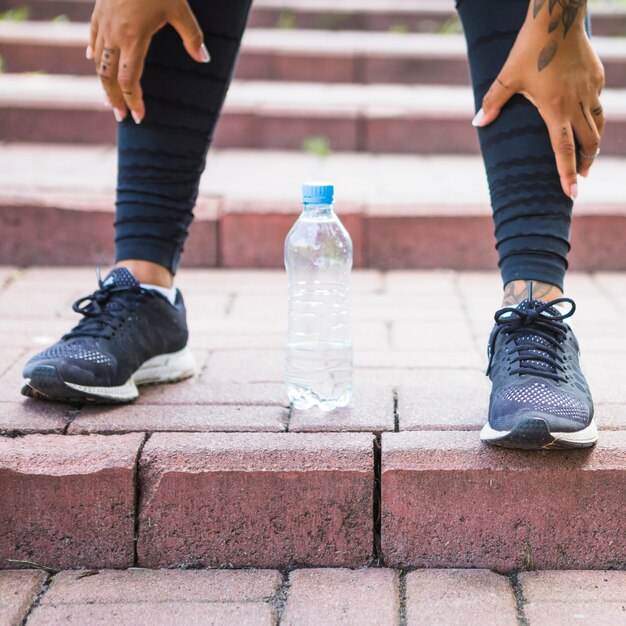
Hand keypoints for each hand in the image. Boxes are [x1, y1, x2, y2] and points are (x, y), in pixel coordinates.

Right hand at [87, 0, 209, 123]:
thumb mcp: (180, 9)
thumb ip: (193, 37)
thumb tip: (204, 59)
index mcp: (134, 38)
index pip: (130, 80)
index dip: (133, 100)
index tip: (139, 117)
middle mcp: (114, 34)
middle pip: (108, 76)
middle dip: (114, 98)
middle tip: (121, 116)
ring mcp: (103, 23)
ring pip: (98, 60)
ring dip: (103, 82)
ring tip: (109, 98)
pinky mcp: (98, 11)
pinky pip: (93, 39)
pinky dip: (94, 55)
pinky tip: (95, 62)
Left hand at [473, 1, 604, 198]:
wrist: (558, 18)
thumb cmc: (529, 49)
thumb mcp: (506, 77)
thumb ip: (492, 103)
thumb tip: (477, 123)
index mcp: (555, 109)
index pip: (563, 150)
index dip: (567, 175)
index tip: (572, 194)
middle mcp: (576, 103)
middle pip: (587, 143)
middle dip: (584, 164)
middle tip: (580, 178)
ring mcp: (590, 90)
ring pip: (597, 125)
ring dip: (593, 144)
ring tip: (587, 157)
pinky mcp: (597, 77)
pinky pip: (598, 103)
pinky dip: (594, 116)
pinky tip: (586, 119)